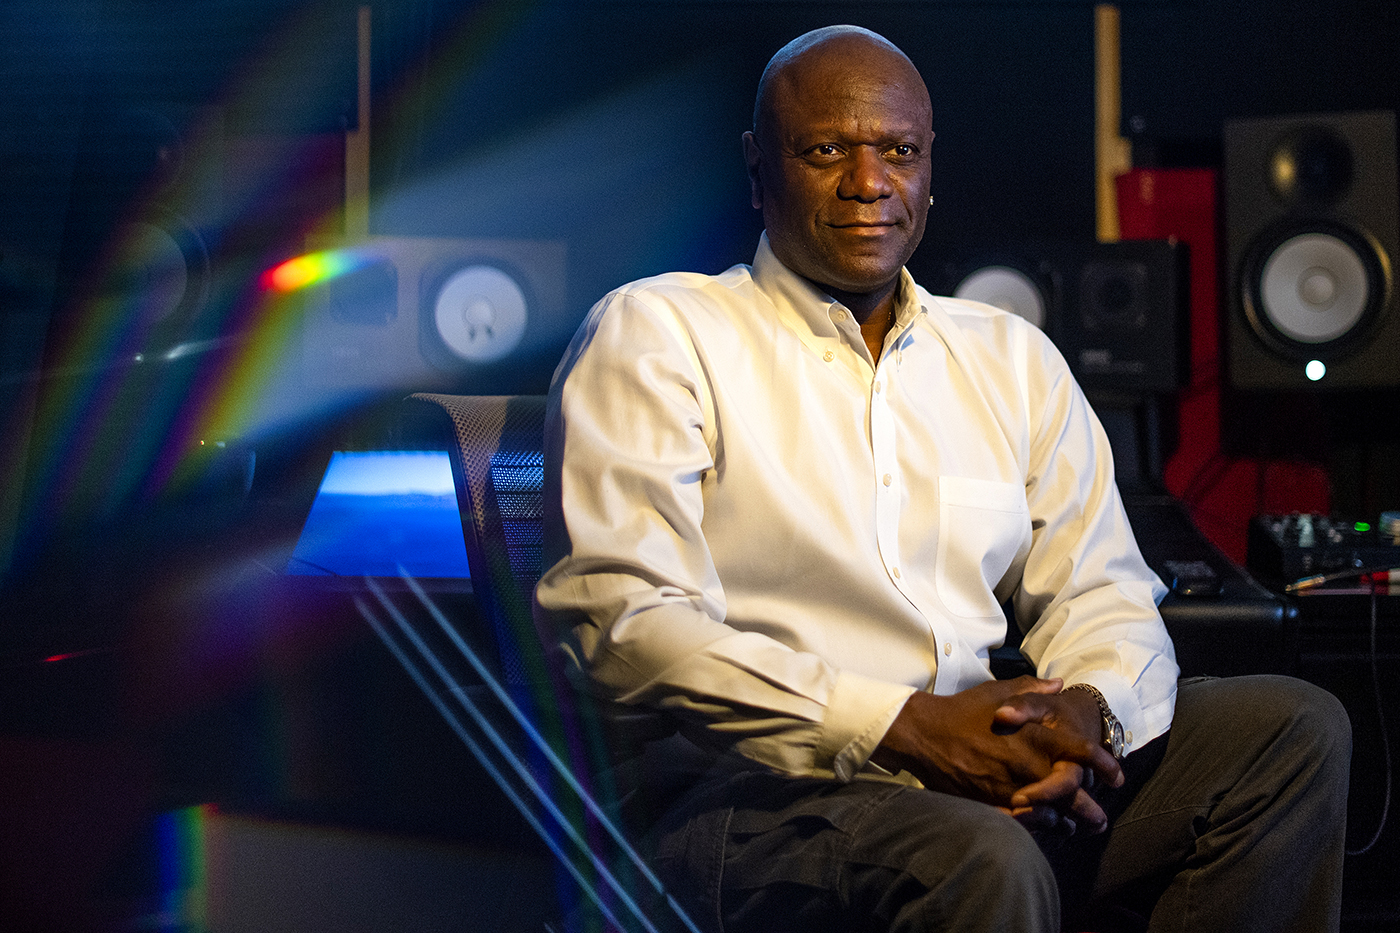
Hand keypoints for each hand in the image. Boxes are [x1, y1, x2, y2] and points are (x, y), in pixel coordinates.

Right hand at [870, 676, 1110, 820]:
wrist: (925, 733)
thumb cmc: (963, 710)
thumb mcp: (999, 691)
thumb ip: (1033, 689)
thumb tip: (1059, 684)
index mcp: (1036, 736)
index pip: (1083, 754)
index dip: (1105, 767)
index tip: (1117, 778)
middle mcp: (1028, 764)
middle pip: (1074, 795)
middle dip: (1092, 812)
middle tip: (1101, 820)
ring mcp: (1011, 787)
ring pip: (1052, 814)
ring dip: (1067, 823)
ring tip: (1075, 828)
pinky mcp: (992, 803)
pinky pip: (1025, 823)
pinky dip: (1038, 828)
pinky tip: (1043, 828)